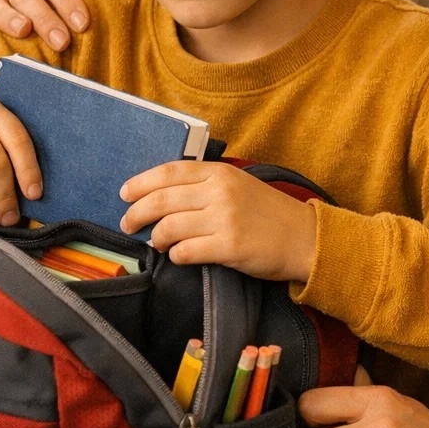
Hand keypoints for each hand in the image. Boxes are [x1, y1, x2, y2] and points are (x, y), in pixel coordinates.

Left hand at [119, 160, 317, 281]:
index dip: (141, 182)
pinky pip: (186, 251)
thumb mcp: (238, 185)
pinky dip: (176, 255)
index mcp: (220, 172)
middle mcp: (220, 191)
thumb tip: (161, 194)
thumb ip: (205, 184)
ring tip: (156, 243)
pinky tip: (179, 256)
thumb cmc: (268, 213)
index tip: (125, 193)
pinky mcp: (229, 246)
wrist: (303, 238)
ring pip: (169, 227)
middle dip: (137, 213)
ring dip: (155, 238)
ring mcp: (225, 219)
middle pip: (162, 200)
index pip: (169, 171)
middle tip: (128, 224)